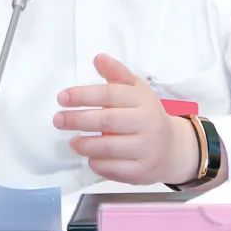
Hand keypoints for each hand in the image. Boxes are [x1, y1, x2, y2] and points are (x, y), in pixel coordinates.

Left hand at [53, 53, 199, 184]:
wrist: (173, 149)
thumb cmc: (146, 115)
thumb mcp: (137, 91)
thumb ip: (117, 74)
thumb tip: (98, 58)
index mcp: (143, 100)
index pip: (110, 94)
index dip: (83, 95)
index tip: (62, 98)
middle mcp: (147, 123)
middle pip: (107, 121)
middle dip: (77, 120)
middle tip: (58, 120)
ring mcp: (146, 149)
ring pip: (109, 147)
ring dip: (85, 145)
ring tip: (72, 141)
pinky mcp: (142, 171)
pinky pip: (114, 169)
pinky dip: (98, 164)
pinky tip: (90, 158)